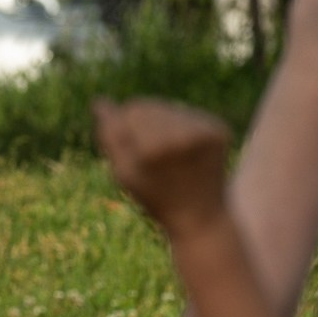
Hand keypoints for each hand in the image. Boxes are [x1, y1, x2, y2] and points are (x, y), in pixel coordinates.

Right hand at [94, 98, 231, 236]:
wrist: (200, 215)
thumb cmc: (155, 197)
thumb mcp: (123, 173)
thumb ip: (109, 135)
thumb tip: (99, 101)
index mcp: (154, 148)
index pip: (130, 111)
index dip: (125, 129)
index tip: (130, 151)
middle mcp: (182, 136)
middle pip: (149, 105)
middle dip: (141, 124)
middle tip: (149, 156)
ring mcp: (203, 130)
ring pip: (167, 107)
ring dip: (160, 125)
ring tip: (167, 154)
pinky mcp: (218, 128)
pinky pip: (187, 114)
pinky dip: (181, 128)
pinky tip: (184, 152)